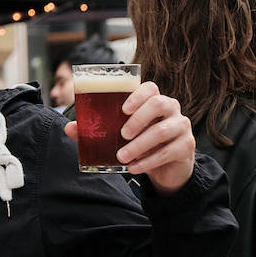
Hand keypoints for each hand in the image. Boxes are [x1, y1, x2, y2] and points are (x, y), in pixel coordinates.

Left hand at [64, 81, 194, 195]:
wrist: (166, 166)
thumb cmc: (140, 143)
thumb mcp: (120, 135)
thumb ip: (97, 130)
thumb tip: (69, 127)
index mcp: (153, 101)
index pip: (150, 88)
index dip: (137, 95)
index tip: (123, 109)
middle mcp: (170, 109)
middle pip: (160, 104)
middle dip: (138, 119)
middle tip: (121, 135)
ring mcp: (181, 126)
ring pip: (163, 130)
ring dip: (140, 145)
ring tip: (122, 157)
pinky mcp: (186, 145)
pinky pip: (169, 151)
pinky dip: (149, 161)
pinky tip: (134, 168)